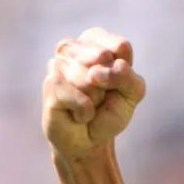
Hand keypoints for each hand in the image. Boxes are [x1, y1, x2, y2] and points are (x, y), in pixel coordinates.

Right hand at [42, 28, 145, 158]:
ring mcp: (58, 64)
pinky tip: (78, 115)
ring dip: (96, 100)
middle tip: (101, 96)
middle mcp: (73, 48)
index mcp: (96, 42)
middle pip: (103, 57)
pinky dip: (85, 112)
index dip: (124, 71)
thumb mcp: (132, 93)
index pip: (120, 46)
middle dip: (109, 85)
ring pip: (89, 79)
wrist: (89, 141)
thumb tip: (95, 71)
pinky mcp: (50, 85)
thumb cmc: (109, 112)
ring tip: (88, 105)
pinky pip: (79, 98)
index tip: (117, 84)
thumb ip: (127, 76)